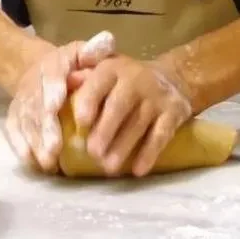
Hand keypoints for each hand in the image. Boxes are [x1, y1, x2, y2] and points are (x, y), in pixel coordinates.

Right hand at [3, 30, 115, 172]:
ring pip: (26, 122)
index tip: (57, 104)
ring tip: (48, 162)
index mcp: (53, 65)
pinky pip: (14, 132)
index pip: (51, 75)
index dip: (52, 89)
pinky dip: (20, 147)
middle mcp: (33, 83)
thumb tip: (108, 41)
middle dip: (45, 127)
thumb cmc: (71, 66)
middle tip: (55, 148)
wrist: (37, 69)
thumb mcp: (83, 52)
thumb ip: (95, 50)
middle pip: (37, 105)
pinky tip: (32, 163)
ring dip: (35, 142)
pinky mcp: (13, 116)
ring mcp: (22, 101)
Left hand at [67, 55, 192, 176]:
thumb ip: (83, 77)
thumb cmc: (125, 80)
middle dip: (106, 130)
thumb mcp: (104, 70)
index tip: (80, 121)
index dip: (90, 99)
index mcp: (113, 68)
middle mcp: (136, 79)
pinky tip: (138, 170)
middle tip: (93, 152)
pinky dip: (150, 153)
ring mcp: (157, 96)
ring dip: (124, 146)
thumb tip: (65, 82)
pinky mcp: (174, 112)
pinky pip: (161, 135)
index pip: (99, 81)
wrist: (172, 77)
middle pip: (119, 105)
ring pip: (139, 123)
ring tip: (108, 167)